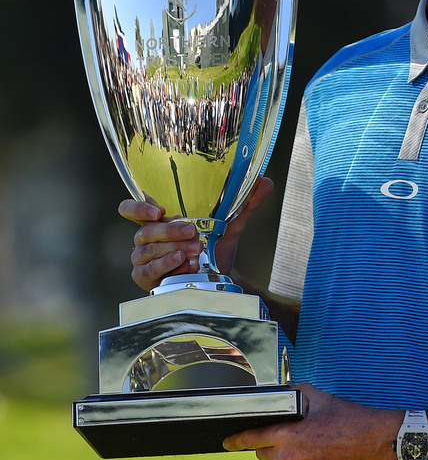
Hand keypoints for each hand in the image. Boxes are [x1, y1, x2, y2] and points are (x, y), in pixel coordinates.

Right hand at [118, 177, 273, 291]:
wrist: (219, 278)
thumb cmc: (215, 247)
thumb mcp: (231, 224)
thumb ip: (245, 203)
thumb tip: (265, 181)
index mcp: (159, 219)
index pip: (131, 208)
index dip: (137, 207)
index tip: (158, 210)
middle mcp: (147, 236)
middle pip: (145, 230)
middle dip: (170, 232)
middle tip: (194, 233)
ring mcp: (143, 258)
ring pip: (148, 250)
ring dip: (173, 249)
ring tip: (195, 250)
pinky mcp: (145, 277)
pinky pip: (148, 271)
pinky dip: (167, 267)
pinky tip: (184, 264)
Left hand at [223, 383, 400, 459]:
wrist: (373, 441)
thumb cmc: (346, 417)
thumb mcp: (318, 397)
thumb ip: (293, 393)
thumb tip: (281, 394)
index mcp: (287, 435)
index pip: (252, 439)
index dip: (237, 440)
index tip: (227, 442)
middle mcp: (290, 458)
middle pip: (263, 455)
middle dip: (267, 444)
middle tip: (284, 434)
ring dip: (282, 459)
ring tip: (301, 446)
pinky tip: (315, 456)